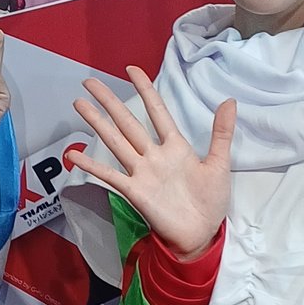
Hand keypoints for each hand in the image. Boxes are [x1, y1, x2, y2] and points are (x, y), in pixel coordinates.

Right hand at [68, 66, 235, 261]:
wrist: (201, 235)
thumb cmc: (210, 202)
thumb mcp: (220, 164)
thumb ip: (221, 133)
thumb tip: (230, 101)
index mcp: (175, 146)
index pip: (157, 111)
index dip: (145, 89)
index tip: (131, 69)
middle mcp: (154, 155)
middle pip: (128, 122)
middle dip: (110, 101)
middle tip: (89, 81)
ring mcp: (141, 172)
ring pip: (116, 141)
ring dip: (97, 122)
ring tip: (79, 104)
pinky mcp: (135, 191)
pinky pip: (109, 174)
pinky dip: (91, 164)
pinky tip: (74, 153)